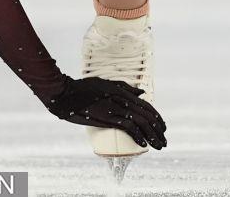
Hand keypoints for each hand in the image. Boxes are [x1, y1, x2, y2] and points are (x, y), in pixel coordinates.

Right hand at [39, 74, 166, 148]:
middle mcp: (121, 100)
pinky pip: (126, 127)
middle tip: (164, 141)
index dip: (157, 118)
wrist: (66, 94)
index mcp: (123, 92)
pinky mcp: (106, 118)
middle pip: (146, 116)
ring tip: (159, 145)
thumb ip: (125, 87)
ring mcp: (114, 109)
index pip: (146, 106)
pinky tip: (143, 144)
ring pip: (140, 123)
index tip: (163, 127)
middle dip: (158, 130)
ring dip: (152, 135)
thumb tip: (142, 93)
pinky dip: (137, 136)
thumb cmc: (84, 88)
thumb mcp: (107, 83)